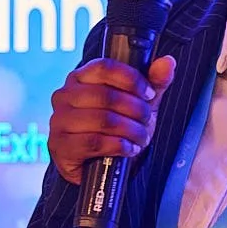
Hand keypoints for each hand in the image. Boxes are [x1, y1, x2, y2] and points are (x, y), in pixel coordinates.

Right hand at [47, 54, 176, 183]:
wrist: (98, 165)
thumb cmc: (116, 129)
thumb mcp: (138, 104)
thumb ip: (153, 83)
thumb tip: (167, 62)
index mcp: (80, 78)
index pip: (104, 67)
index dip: (131, 79)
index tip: (148, 94)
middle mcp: (64, 95)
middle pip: (106, 95)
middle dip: (135, 110)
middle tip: (146, 120)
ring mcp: (59, 121)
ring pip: (103, 120)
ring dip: (130, 130)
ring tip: (140, 137)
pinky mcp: (60, 145)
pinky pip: (94, 142)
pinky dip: (119, 146)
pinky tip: (128, 149)